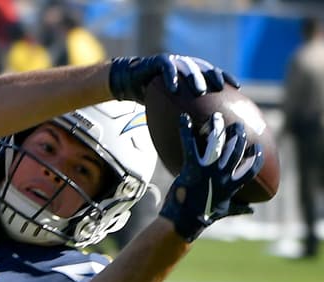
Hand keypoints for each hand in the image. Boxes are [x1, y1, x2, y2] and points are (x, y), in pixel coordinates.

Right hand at [108, 54, 235, 102]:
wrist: (131, 82)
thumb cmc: (152, 97)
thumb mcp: (171, 103)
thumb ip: (184, 110)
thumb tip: (197, 134)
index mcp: (192, 71)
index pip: (213, 73)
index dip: (226, 78)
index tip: (237, 88)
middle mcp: (185, 64)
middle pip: (204, 68)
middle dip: (213, 77)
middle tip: (219, 88)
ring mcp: (173, 60)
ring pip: (188, 66)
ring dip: (194, 77)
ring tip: (199, 90)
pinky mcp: (158, 60)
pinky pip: (166, 67)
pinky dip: (170, 76)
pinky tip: (174, 87)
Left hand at [159, 112, 262, 241]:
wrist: (182, 222)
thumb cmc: (202, 217)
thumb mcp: (223, 212)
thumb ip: (239, 208)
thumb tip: (251, 210)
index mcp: (232, 186)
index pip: (251, 169)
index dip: (255, 157)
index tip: (257, 148)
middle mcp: (222, 175)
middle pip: (235, 149)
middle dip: (238, 135)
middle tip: (238, 125)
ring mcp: (208, 170)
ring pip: (217, 143)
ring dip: (217, 127)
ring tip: (217, 117)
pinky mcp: (192, 167)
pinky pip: (189, 144)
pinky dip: (185, 130)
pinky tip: (182, 118)